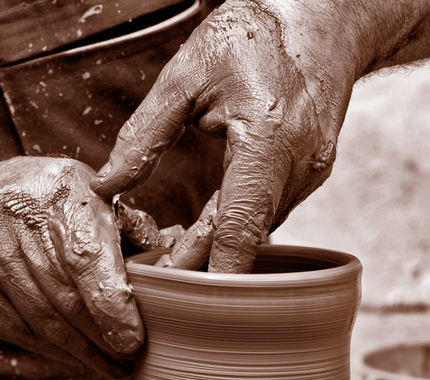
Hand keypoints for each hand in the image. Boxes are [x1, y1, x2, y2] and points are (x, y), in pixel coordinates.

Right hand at [0, 157, 143, 377]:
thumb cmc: (38, 203)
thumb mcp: (81, 193)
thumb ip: (124, 225)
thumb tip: (168, 258)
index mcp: (58, 192)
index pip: (87, 257)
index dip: (112, 304)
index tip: (133, 339)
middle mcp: (16, 220)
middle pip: (66, 298)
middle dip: (103, 338)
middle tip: (130, 359)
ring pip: (44, 322)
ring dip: (83, 352)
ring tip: (111, 365)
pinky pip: (20, 331)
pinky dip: (53, 351)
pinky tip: (76, 357)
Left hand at [90, 0, 349, 272]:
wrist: (321, 18)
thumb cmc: (254, 35)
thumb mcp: (186, 76)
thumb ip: (145, 135)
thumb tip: (108, 184)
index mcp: (267, 141)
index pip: (238, 227)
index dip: (210, 269)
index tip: (180, 300)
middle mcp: (296, 167)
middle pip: (245, 237)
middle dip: (204, 265)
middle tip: (160, 284)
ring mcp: (310, 173)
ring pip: (258, 228)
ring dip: (219, 247)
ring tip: (173, 261)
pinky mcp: (310, 171)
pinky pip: (268, 210)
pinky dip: (237, 225)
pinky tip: (208, 230)